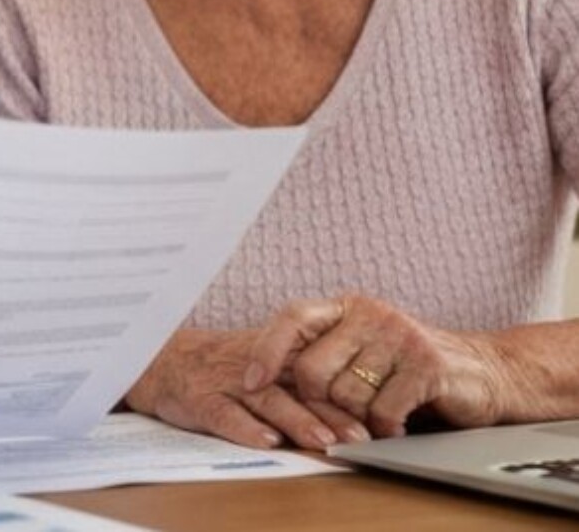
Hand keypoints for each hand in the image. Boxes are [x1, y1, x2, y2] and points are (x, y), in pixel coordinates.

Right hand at [125, 327, 369, 450]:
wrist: (160, 359)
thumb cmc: (220, 368)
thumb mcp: (262, 365)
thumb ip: (299, 383)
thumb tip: (357, 412)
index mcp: (274, 358)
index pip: (316, 374)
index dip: (346, 396)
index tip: (376, 420)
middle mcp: (254, 367)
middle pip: (297, 387)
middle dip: (330, 412)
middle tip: (361, 437)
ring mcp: (226, 381)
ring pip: (266, 399)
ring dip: (296, 420)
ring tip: (322, 441)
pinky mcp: (199, 398)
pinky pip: (223, 412)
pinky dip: (244, 428)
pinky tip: (266, 441)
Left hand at [243, 295, 504, 438]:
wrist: (485, 373)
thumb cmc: (408, 369)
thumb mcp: (361, 350)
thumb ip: (323, 356)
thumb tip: (260, 383)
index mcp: (347, 306)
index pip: (292, 317)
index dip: (266, 350)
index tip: (249, 382)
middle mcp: (371, 313)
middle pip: (313, 369)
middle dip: (320, 404)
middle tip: (341, 416)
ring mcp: (400, 336)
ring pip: (347, 395)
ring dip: (358, 420)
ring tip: (378, 415)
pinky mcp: (427, 365)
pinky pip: (383, 411)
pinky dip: (386, 428)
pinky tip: (398, 425)